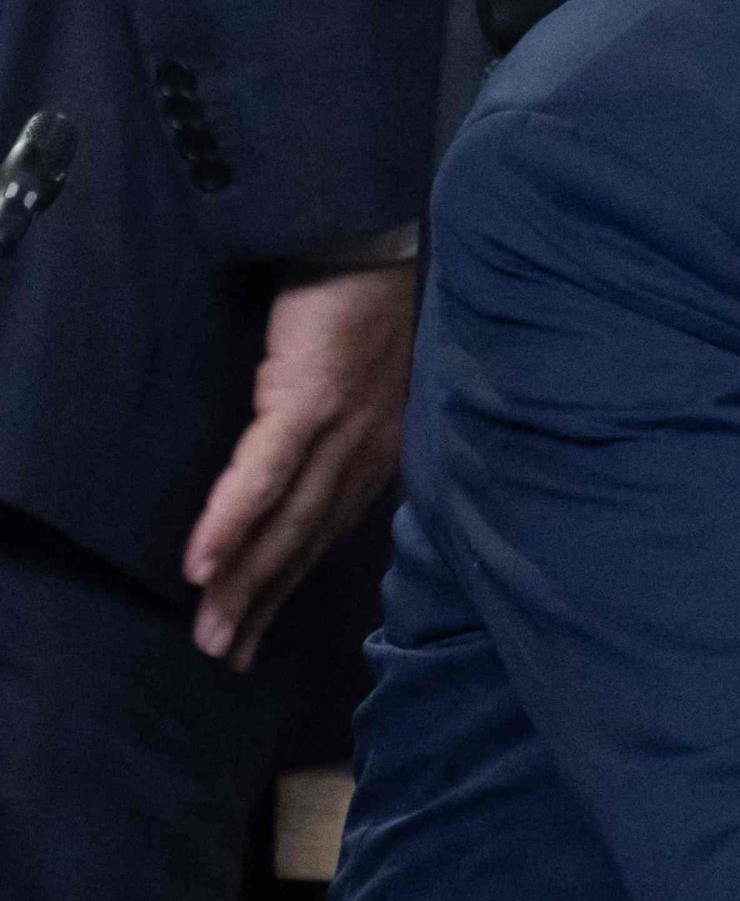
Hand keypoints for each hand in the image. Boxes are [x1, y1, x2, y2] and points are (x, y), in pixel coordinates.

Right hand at [183, 258, 415, 666]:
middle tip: (222, 656)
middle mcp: (366, 455)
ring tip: (209, 631)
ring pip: (284, 524)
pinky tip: (203, 565)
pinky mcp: (309, 404)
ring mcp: (341, 433)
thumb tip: (297, 482)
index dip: (286, 587)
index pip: (324, 536)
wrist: (370, 244)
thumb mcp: (355, 385)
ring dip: (241, 582)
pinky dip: (231, 522)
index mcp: (376, 454)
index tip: (255, 636)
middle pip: (303, 544)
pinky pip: (263, 476)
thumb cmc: (356, 308)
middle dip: (260, 604)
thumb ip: (333, 436)